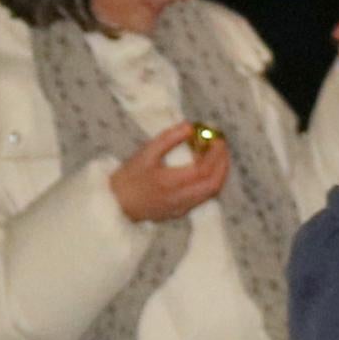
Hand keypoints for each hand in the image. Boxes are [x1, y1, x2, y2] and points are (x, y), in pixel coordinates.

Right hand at [108, 122, 229, 223]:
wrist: (116, 204)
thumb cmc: (129, 177)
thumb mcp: (145, 153)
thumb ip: (168, 139)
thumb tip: (190, 126)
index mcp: (170, 183)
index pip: (203, 170)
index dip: (215, 154)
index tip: (217, 138)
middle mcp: (179, 199)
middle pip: (213, 185)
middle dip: (223, 164)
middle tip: (221, 146)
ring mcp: (181, 208)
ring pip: (211, 193)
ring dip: (218, 173)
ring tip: (216, 155)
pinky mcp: (180, 213)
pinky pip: (202, 198)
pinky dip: (209, 182)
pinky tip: (205, 169)